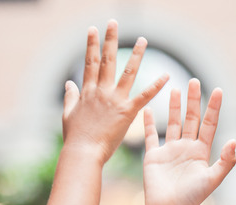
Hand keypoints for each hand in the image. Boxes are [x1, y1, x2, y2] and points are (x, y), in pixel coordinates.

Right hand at [62, 20, 167, 163]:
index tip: (93, 29)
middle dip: (111, 39)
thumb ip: (70, 97)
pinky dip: (156, 86)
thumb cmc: (75, 138)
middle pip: (107, 60)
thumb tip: (69, 83)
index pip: (90, 63)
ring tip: (143, 39)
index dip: (91, 44)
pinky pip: (144, 96)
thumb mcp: (68, 115)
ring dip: (136, 54)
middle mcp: (101, 91)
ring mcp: (115, 100)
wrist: (82, 153)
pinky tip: (167, 75)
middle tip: (114, 22)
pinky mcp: (127, 112)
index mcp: (87, 92)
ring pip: (127, 72)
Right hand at [142, 78, 235, 204]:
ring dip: (174, 107)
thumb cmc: (192, 198)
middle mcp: (186, 148)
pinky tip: (147, 108)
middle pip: (191, 119)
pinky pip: (151, 136)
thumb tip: (235, 140)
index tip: (218, 90)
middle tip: (193, 81)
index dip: (214, 108)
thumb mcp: (212, 179)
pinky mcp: (153, 156)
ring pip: (172, 123)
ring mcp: (170, 151)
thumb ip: (226, 161)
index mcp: (201, 152)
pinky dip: (148, 123)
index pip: (209, 124)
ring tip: (175, 89)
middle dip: (193, 101)